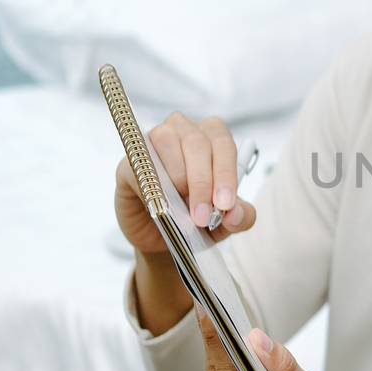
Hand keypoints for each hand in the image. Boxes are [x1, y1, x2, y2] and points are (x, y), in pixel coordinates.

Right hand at [115, 112, 256, 255]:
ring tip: (181, 208)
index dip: (225, 174)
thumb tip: (236, 213)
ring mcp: (155, 140)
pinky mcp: (131, 158)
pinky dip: (152, 183)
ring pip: (168, 142)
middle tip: (202, 217)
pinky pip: (140, 160)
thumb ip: (240, 217)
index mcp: (213, 140)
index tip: (225, 205)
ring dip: (177, 178)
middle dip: (202, 182)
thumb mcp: (225, 224)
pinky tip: (160, 203)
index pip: (223, 144)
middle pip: (197, 142)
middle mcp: (185, 132)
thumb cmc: (196, 221)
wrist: (162, 238)